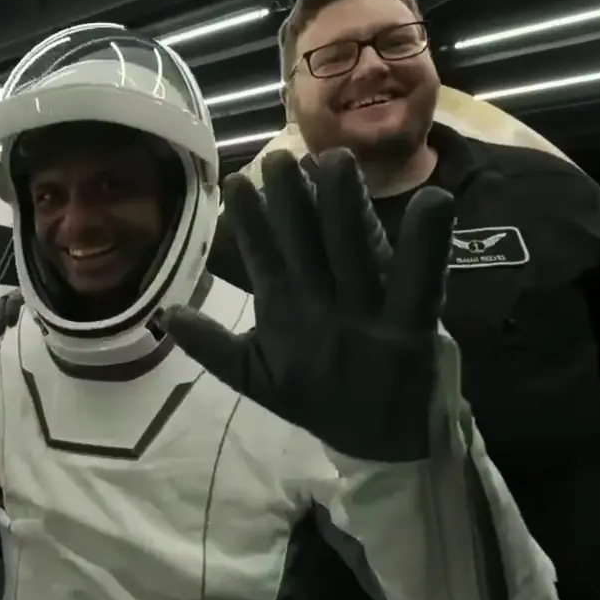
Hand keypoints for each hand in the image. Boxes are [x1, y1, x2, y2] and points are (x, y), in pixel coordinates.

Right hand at [161, 149, 457, 461]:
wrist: (386, 442)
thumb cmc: (319, 399)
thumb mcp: (256, 380)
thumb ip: (212, 347)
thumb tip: (165, 313)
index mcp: (285, 320)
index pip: (263, 262)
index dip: (249, 223)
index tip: (235, 181)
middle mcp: (323, 312)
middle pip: (306, 248)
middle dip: (291, 201)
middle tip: (279, 156)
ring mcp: (370, 316)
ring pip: (352, 254)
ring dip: (343, 205)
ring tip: (334, 158)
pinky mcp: (415, 324)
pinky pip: (422, 279)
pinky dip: (427, 242)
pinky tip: (433, 198)